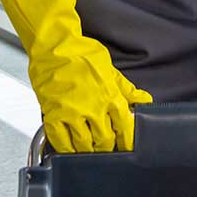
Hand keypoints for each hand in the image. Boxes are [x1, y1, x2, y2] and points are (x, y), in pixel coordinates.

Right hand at [0, 0, 151, 152]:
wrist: (53, 45)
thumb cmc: (80, 52)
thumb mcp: (109, 69)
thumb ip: (126, 89)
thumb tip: (144, 100)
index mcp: (110, 97)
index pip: (125, 127)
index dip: (128, 140)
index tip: (127, 146)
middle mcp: (93, 109)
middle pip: (106, 140)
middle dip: (108, 146)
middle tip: (107, 147)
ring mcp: (72, 114)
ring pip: (85, 145)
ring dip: (90, 150)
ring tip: (91, 149)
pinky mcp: (53, 116)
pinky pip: (61, 142)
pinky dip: (67, 151)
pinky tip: (70, 151)